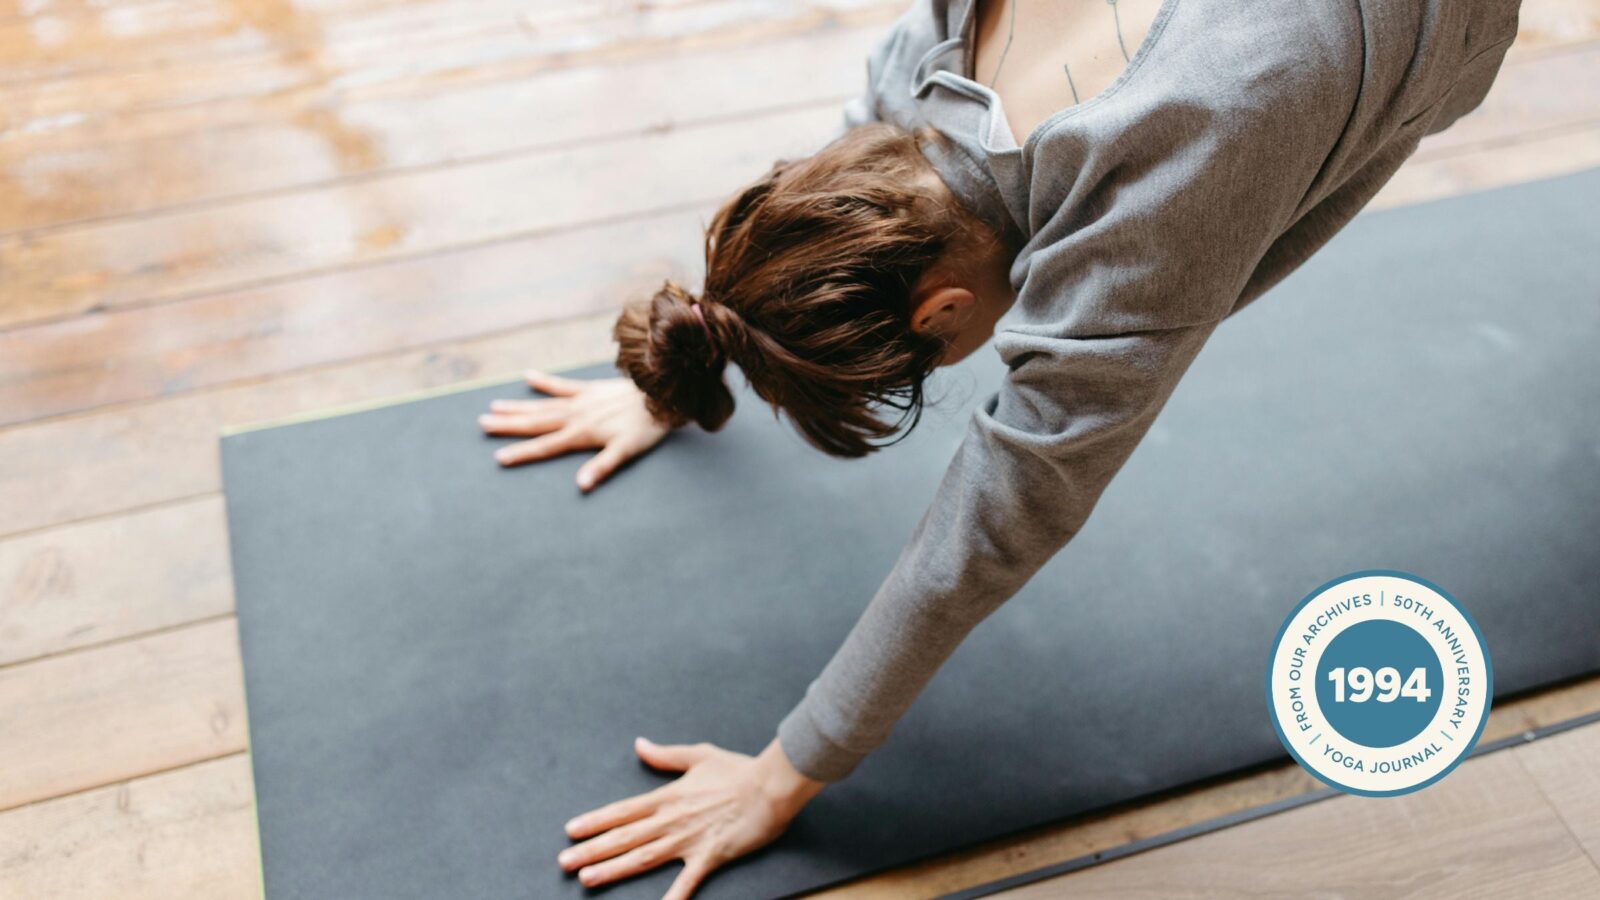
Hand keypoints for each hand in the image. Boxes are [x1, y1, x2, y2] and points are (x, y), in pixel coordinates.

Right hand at [479, 370, 669, 491]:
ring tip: (494, 406)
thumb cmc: (644, 429)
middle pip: (535, 422)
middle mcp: (575, 416)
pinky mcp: (589, 389)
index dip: (522, 453)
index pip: (545, 446)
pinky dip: (544, 381)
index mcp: (581, 434)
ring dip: (518, 406)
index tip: (499, 457)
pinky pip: (562, 384)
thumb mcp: (625, 452)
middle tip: (482, 424)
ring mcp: (580, 400)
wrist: (660, 397)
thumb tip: (580, 486)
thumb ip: (601, 468)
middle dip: (508, 425)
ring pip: (542, 404)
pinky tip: (527, 375)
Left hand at [558, 738, 824, 898]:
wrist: (770, 785)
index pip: (623, 811)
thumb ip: (665, 755)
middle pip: (624, 837)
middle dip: (591, 850)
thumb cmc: (738, 769)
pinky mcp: (709, 856)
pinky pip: (685, 882)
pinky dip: (671, 897)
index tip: (571, 830)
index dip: (595, 821)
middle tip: (564, 862)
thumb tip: (639, 744)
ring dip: (612, 869)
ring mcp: (688, 840)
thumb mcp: (698, 754)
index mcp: (667, 796)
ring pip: (642, 857)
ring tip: (587, 879)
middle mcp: (671, 820)